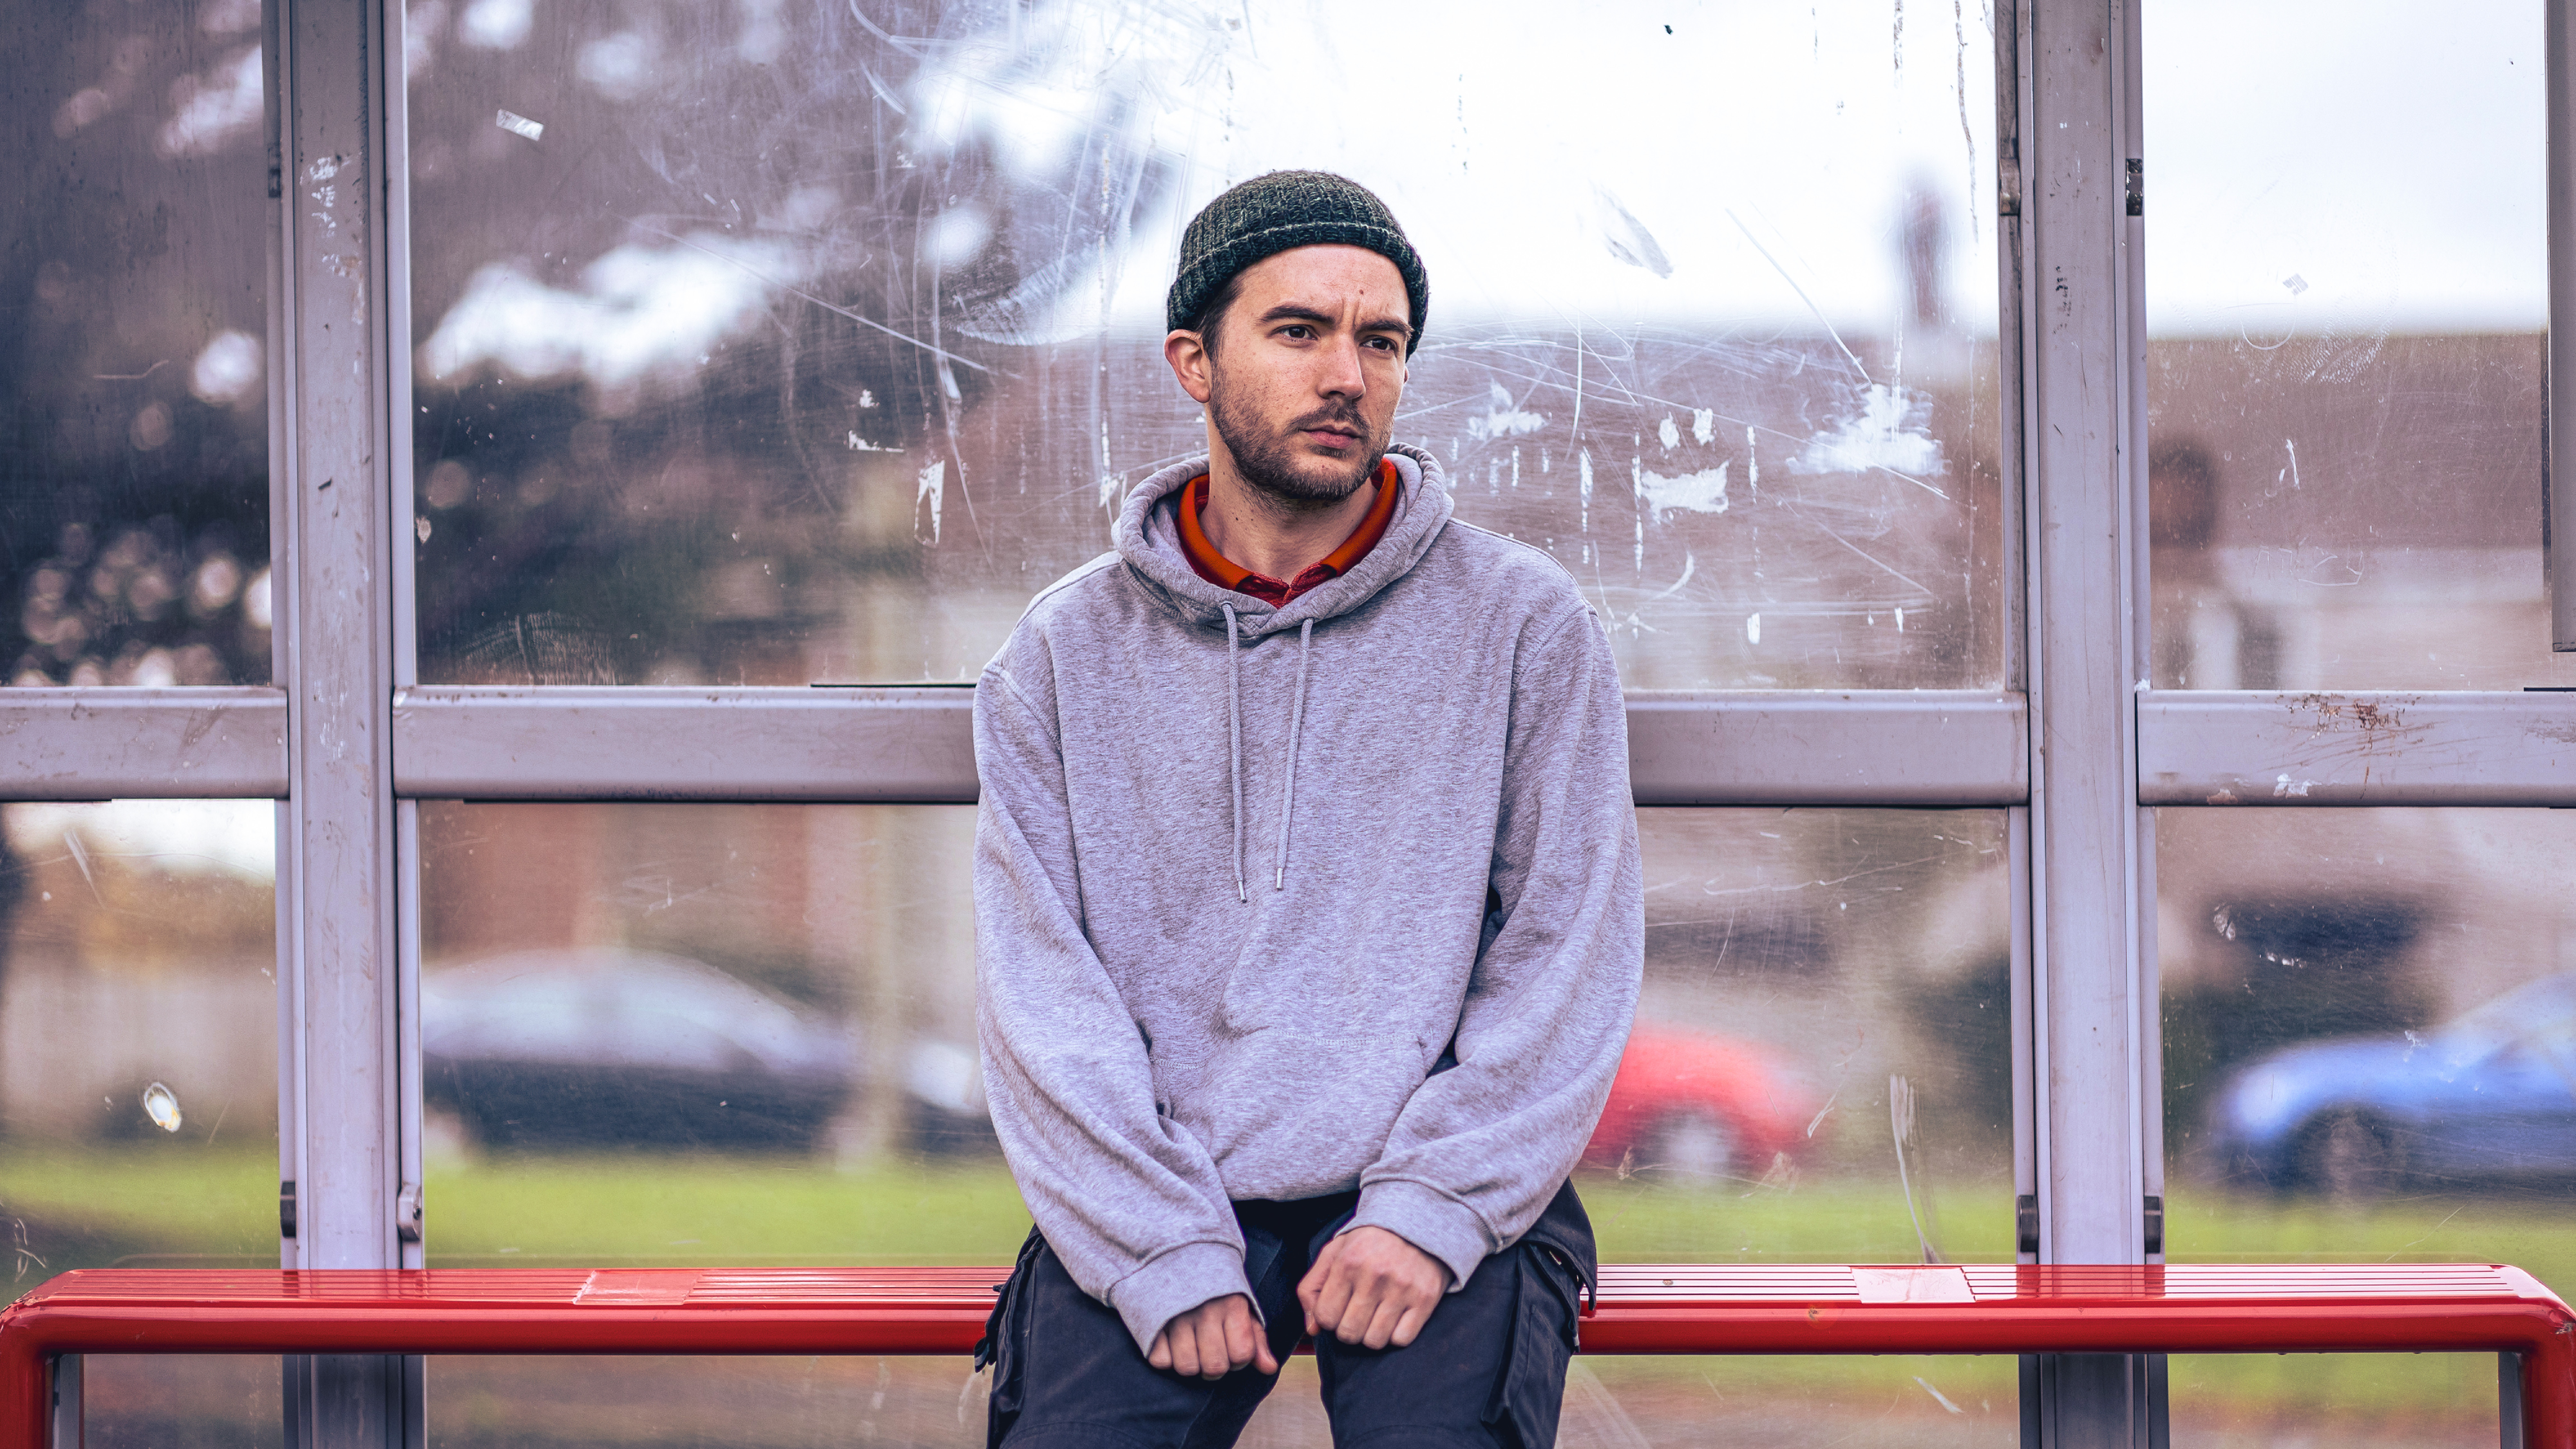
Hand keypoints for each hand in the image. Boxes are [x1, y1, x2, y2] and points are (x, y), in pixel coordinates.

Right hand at [1146, 1293, 1277, 1379]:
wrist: (1177, 1253)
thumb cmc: (1215, 1288)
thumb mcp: (1240, 1306)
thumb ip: (1256, 1338)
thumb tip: (1269, 1368)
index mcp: (1231, 1305)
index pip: (1241, 1355)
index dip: (1238, 1359)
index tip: (1231, 1345)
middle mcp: (1205, 1311)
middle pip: (1214, 1367)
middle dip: (1214, 1366)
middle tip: (1210, 1350)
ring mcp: (1176, 1317)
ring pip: (1187, 1368)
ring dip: (1190, 1363)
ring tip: (1191, 1346)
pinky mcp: (1152, 1321)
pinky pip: (1161, 1361)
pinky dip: (1165, 1357)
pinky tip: (1170, 1341)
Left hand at [1297, 1226, 1449, 1349]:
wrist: (1416, 1223)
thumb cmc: (1369, 1243)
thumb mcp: (1334, 1253)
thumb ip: (1311, 1288)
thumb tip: (1312, 1329)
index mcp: (1348, 1262)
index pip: (1325, 1317)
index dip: (1329, 1319)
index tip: (1339, 1308)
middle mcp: (1375, 1275)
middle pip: (1349, 1333)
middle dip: (1349, 1328)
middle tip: (1357, 1313)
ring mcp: (1402, 1287)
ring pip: (1375, 1341)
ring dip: (1372, 1334)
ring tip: (1376, 1314)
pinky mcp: (1425, 1298)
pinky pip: (1401, 1339)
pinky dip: (1396, 1335)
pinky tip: (1395, 1316)